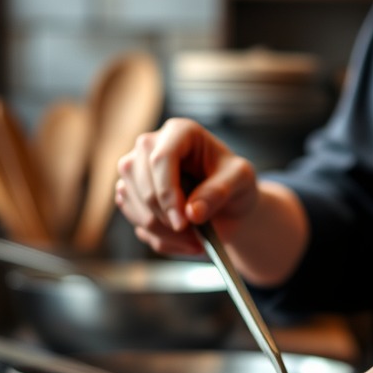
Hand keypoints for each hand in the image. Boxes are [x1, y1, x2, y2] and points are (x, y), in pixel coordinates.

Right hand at [114, 118, 257, 256]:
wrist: (229, 205)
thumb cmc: (235, 183)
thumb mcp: (241, 181)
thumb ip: (219, 192)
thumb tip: (192, 212)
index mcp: (180, 132)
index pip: (160, 158)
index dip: (167, 193)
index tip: (183, 222)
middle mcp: (151, 146)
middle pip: (138, 179)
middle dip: (164, 215)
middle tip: (193, 235)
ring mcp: (136, 169)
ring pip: (131, 200)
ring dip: (161, 229)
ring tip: (194, 240)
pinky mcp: (131, 192)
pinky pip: (133, 219)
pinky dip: (157, 237)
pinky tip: (183, 240)